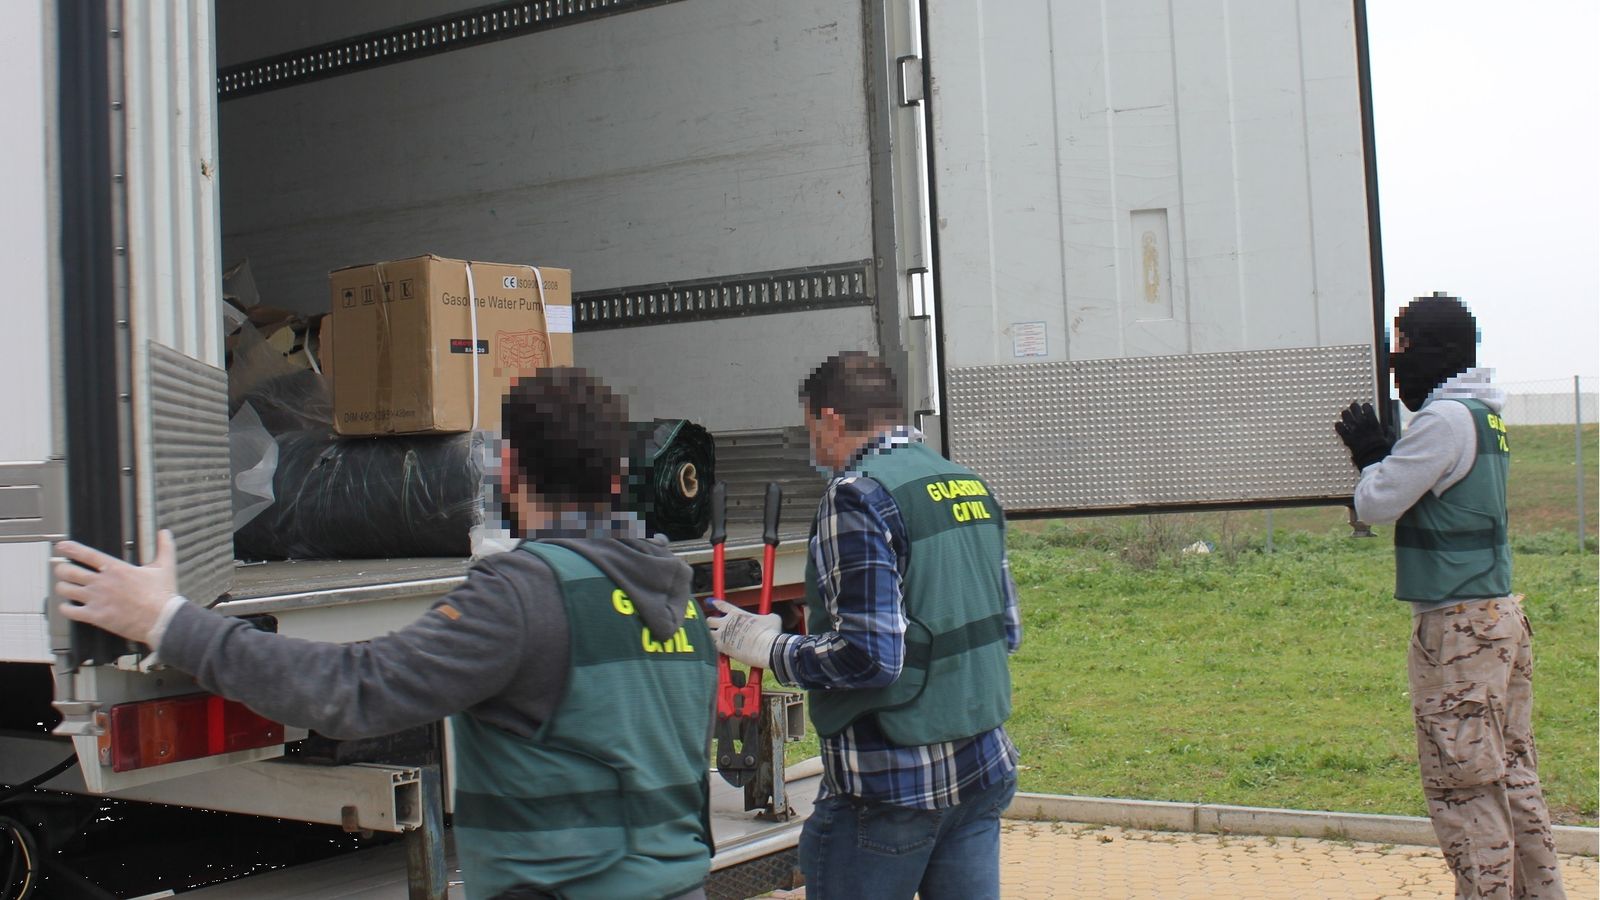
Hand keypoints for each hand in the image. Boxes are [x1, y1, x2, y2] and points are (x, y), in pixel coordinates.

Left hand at [54, 530, 179, 645]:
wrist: (162, 620)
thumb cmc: (162, 596)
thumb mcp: (165, 567)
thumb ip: (164, 547)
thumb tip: (165, 533)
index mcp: (117, 569)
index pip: (87, 554)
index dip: (70, 548)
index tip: (61, 546)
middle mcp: (103, 582)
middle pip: (68, 571)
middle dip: (61, 569)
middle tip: (62, 570)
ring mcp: (97, 599)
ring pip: (65, 590)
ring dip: (62, 588)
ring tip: (64, 587)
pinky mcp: (95, 616)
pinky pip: (70, 611)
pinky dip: (65, 608)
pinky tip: (68, 607)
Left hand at [705, 599, 781, 668]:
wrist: (767, 648)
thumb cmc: (770, 632)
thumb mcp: (772, 618)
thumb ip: (766, 616)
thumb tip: (770, 617)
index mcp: (737, 613)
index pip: (722, 605)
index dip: (715, 603)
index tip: (711, 602)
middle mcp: (727, 623)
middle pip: (710, 619)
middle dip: (711, 622)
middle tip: (714, 626)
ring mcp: (723, 636)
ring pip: (708, 633)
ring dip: (709, 636)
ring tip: (711, 639)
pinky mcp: (723, 649)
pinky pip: (711, 647)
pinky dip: (712, 649)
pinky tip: (714, 650)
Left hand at [1334, 401, 1393, 469]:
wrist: (1372, 460)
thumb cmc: (1382, 451)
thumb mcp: (1390, 439)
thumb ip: (1389, 431)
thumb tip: (1388, 427)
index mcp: (1373, 422)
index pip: (1366, 406)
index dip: (1365, 407)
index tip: (1365, 409)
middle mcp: (1362, 423)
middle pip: (1354, 407)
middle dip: (1354, 407)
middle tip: (1354, 410)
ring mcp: (1353, 430)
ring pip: (1345, 414)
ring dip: (1346, 414)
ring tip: (1347, 416)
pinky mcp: (1346, 437)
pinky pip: (1338, 426)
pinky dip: (1339, 425)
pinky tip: (1341, 426)